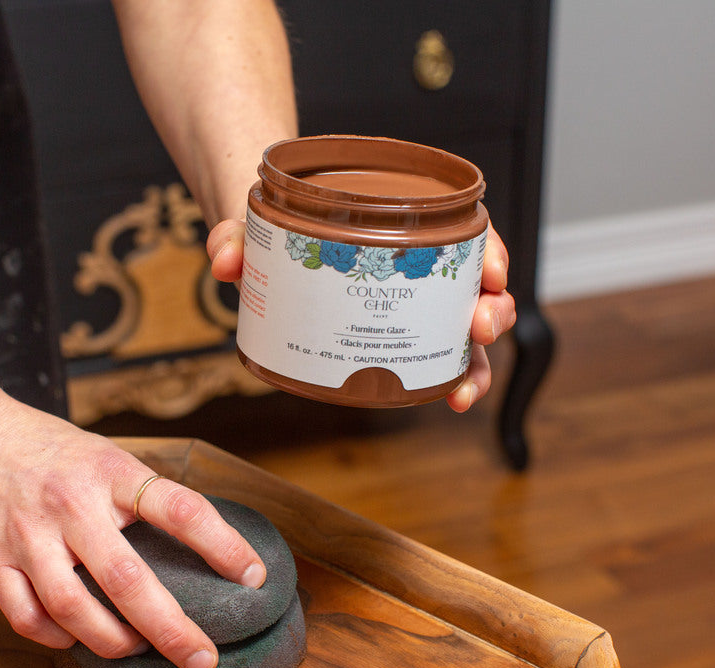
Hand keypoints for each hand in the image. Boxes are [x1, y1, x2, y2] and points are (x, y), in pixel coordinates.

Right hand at [0, 396, 265, 667]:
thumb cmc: (46, 450)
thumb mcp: (103, 455)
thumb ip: (140, 496)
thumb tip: (200, 546)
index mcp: (109, 472)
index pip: (180, 508)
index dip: (222, 546)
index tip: (253, 576)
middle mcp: (71, 506)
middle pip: (129, 581)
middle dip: (173, 630)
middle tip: (202, 659)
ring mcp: (28, 538)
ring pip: (77, 612)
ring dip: (116, 642)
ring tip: (138, 648)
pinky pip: (30, 620)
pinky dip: (60, 638)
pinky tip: (78, 637)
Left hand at [207, 218, 516, 411]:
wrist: (263, 247)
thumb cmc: (274, 225)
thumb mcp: (254, 223)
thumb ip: (235, 237)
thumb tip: (223, 259)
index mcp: (400, 221)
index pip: (462, 226)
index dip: (486, 247)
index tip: (490, 270)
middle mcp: (416, 263)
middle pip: (474, 283)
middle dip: (491, 308)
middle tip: (479, 325)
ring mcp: (407, 303)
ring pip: (462, 328)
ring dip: (478, 357)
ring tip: (466, 387)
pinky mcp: (391, 337)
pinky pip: (435, 358)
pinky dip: (452, 379)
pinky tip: (452, 399)